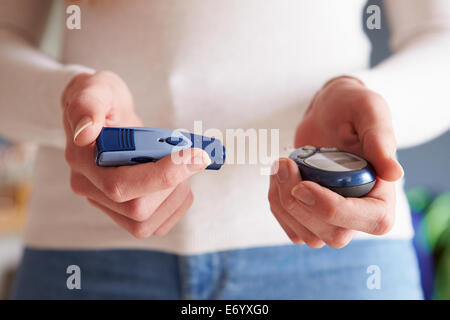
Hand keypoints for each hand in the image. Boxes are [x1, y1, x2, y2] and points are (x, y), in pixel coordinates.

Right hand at [62, 71, 210, 237]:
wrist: (106, 113)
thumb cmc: (102, 100)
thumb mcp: (95, 87)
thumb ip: (88, 104)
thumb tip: (86, 132)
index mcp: (82, 162)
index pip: (119, 185)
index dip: (162, 175)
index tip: (195, 154)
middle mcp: (91, 189)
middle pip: (137, 209)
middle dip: (174, 182)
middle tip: (191, 154)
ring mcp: (107, 204)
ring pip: (147, 222)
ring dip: (176, 194)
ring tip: (180, 163)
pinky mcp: (125, 213)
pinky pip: (156, 225)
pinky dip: (177, 204)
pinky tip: (178, 180)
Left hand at [268, 76, 403, 247]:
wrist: (327, 113)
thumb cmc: (351, 108)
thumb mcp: (368, 110)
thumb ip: (380, 137)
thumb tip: (394, 173)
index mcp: (384, 193)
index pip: (371, 220)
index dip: (333, 209)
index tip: (302, 186)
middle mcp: (362, 214)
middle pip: (333, 234)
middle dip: (299, 204)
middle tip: (283, 164)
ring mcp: (334, 220)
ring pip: (307, 235)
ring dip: (283, 202)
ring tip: (280, 165)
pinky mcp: (311, 219)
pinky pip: (291, 228)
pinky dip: (276, 204)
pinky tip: (277, 177)